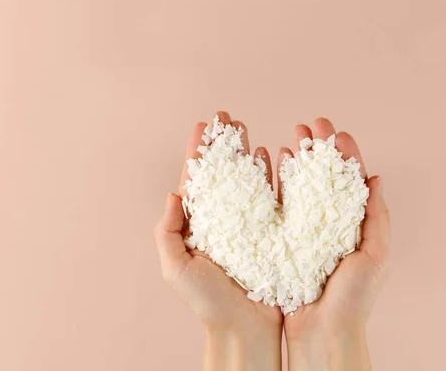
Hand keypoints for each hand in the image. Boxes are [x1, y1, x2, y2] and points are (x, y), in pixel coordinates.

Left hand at [153, 112, 282, 370]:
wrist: (245, 329)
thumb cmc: (208, 303)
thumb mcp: (177, 269)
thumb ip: (168, 233)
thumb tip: (174, 195)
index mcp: (200, 225)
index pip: (198, 179)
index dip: (200, 151)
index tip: (204, 124)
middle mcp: (225, 220)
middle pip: (224, 173)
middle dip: (225, 144)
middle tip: (229, 117)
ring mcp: (250, 225)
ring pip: (250, 180)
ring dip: (249, 154)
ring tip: (250, 131)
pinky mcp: (274, 233)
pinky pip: (275, 198)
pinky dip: (276, 176)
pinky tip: (277, 156)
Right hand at [279, 118, 390, 370]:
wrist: (323, 333)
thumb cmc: (353, 300)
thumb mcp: (376, 256)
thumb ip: (377, 218)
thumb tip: (376, 178)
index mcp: (356, 225)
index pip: (351, 181)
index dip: (345, 154)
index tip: (336, 131)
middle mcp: (331, 223)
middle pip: (325, 177)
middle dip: (318, 149)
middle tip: (310, 125)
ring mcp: (307, 231)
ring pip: (303, 187)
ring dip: (298, 160)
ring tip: (291, 138)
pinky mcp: (285, 241)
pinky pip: (281, 206)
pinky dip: (278, 183)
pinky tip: (272, 166)